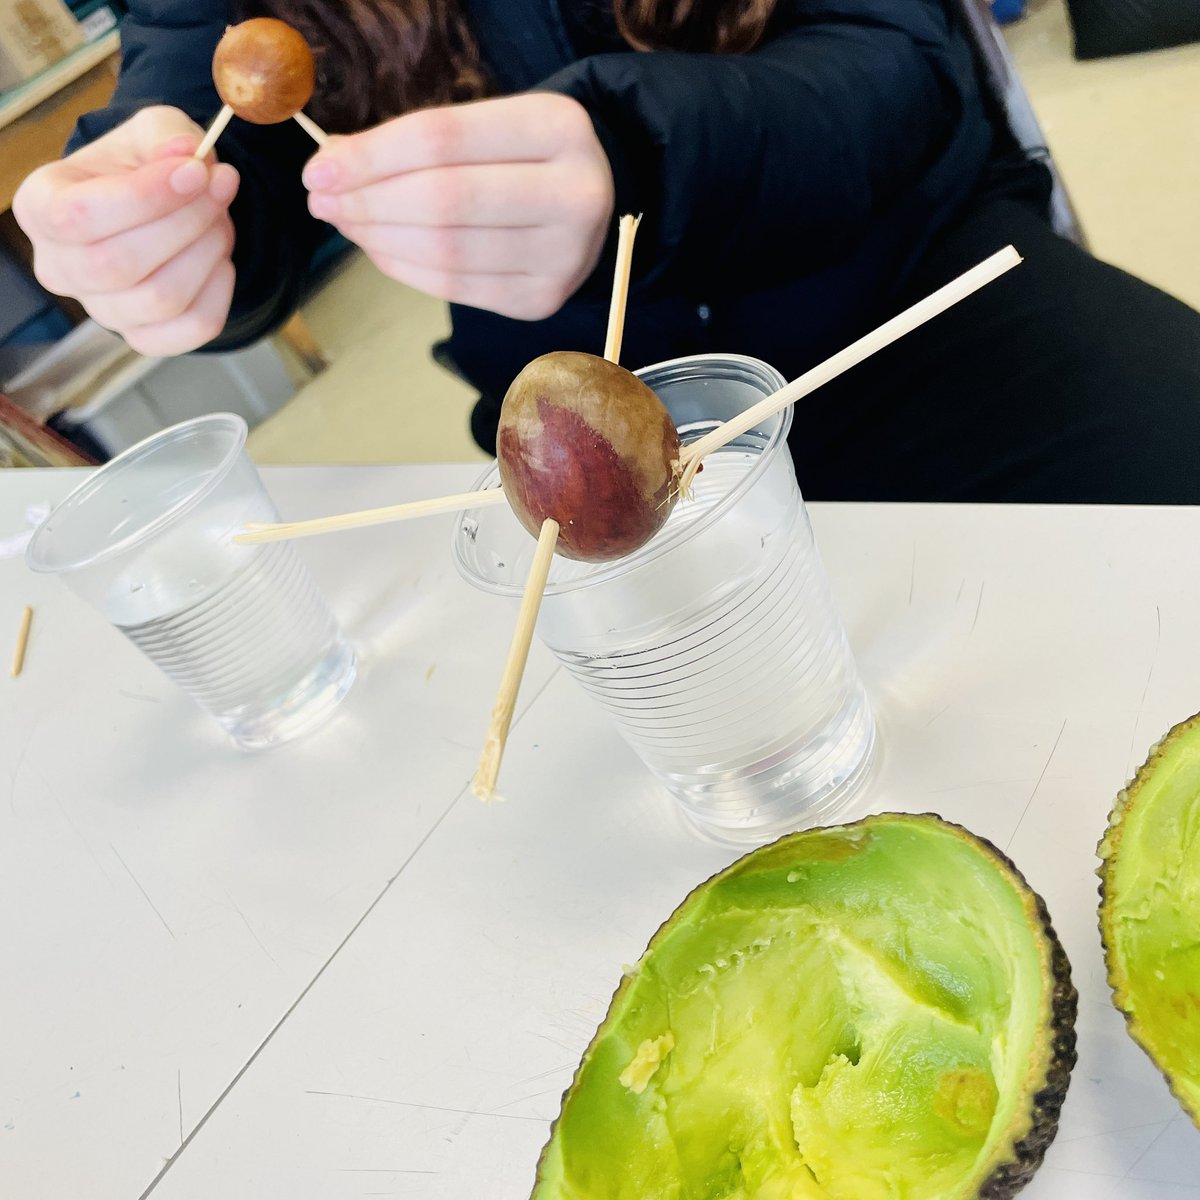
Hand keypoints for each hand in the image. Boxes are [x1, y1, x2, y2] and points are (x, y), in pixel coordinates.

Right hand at [13, 107, 239, 356]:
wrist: (159, 206)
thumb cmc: (143, 166)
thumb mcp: (151, 130)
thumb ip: (167, 135)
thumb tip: (187, 154)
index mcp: (39, 207)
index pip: (78, 216)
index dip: (145, 196)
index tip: (196, 171)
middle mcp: (59, 267)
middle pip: (118, 265)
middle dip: (186, 223)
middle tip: (220, 188)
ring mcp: (101, 310)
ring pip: (161, 299)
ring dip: (207, 253)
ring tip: (220, 218)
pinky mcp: (143, 337)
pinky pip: (194, 326)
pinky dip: (220, 291)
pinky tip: (220, 258)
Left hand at [302, 93, 614, 320]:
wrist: (588, 205)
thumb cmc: (522, 157)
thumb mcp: (488, 126)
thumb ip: (420, 142)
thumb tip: (335, 166)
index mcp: (559, 128)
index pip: (443, 140)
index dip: (372, 156)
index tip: (319, 167)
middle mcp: (574, 195)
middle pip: (444, 201)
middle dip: (368, 202)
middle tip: (322, 201)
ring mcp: (563, 257)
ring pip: (446, 252)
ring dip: (379, 239)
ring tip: (347, 222)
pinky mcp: (542, 300)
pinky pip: (454, 288)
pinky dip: (404, 268)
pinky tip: (380, 248)